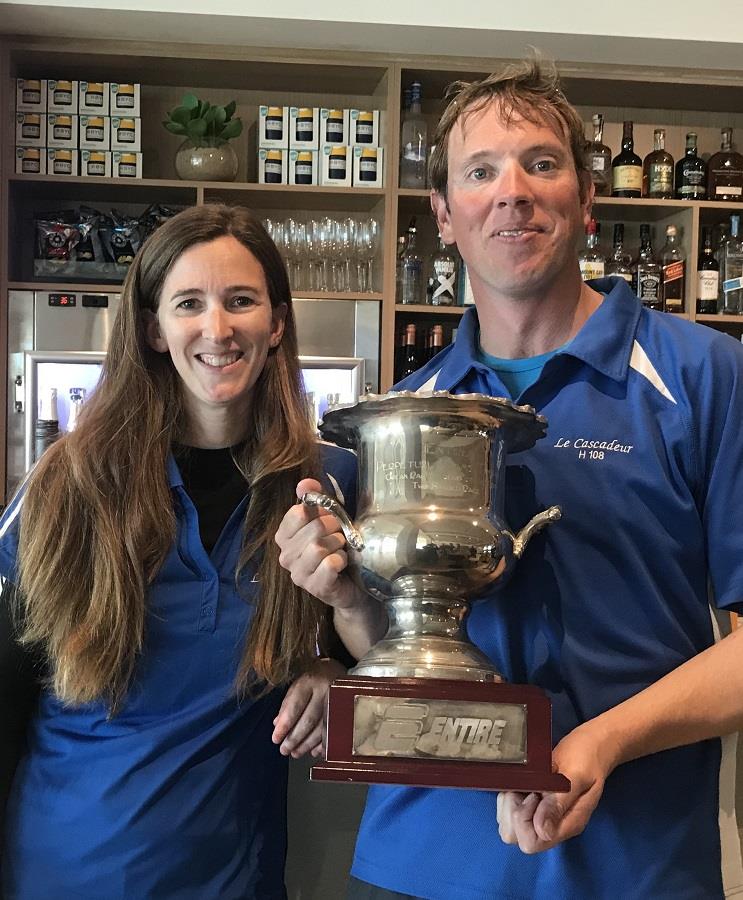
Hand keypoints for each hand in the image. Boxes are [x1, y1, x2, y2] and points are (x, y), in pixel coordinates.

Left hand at [272, 658, 346, 757]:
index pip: (295, 706)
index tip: (275, 738)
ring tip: (295, 752)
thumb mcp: (297, 686)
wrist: (336, 670)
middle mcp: (325, 691)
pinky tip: (313, 751)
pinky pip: (334, 732)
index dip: (285, 725)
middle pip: (308, 720)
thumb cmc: (312, 680)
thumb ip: (287, 704)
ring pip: (321, 729)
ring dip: (306, 744)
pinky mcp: (347, 711)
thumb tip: (277, 725)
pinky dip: (322, 744)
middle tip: (284, 750)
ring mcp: (338, 702)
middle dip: (294, 738)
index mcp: (309, 682)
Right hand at [275, 478, 364, 610]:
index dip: (320, 511)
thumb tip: (305, 482)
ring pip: (319, 547)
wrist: (352, 583)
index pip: (297, 512)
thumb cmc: (336, 548)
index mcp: (284, 536)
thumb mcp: (326, 519)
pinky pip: (330, 564)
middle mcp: (286, 556)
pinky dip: (341, 560)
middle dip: (334, 528)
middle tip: (340, 534)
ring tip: (341, 549)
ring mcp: (298, 574)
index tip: (328, 518)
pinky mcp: (315, 587)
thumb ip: (314, 499)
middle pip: (313, 529)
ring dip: (338, 545)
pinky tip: (342, 563)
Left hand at [496, 721, 616, 853]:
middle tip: (528, 788)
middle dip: (513, 812)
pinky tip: (523, 781)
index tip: (534, 794)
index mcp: (567, 824)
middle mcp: (553, 825)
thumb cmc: (587, 756)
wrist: (594, 745)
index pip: (532, 842)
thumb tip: (541, 829)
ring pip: (510, 825)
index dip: (524, 820)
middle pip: (516, 837)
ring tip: (526, 783)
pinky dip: (509, 797)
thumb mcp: (577, 775)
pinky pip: (510, 811)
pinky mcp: (534, 805)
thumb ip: (560, 802)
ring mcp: (543, 816)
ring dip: (510, 803)